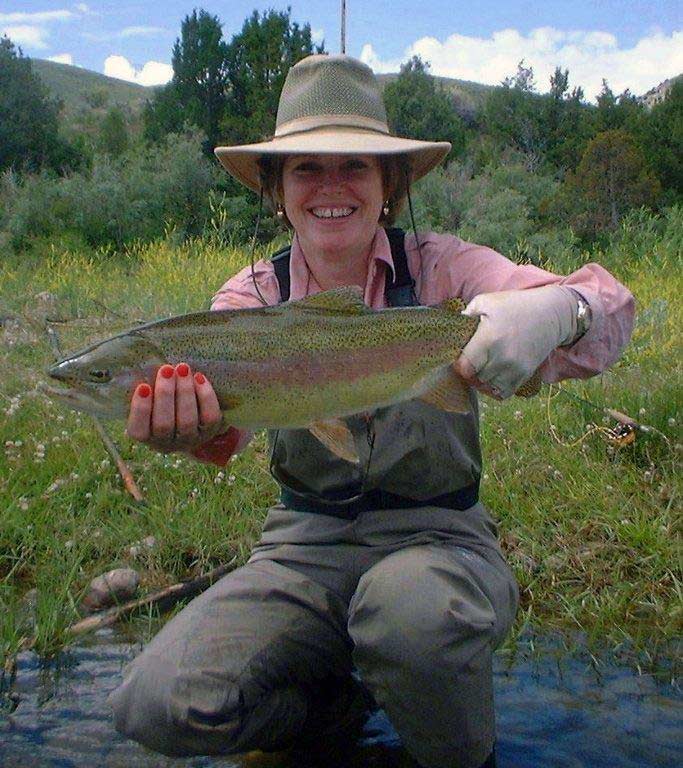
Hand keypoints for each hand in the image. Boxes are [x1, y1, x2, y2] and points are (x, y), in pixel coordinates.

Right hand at [126, 363, 223, 452]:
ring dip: (185, 392)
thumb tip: (144, 364)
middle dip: (165, 395)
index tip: (143, 386)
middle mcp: (166, 443)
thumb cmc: (165, 401)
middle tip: (166, 369)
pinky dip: (205, 396)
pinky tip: (199, 378)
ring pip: (187, 420)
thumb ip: (147, 389)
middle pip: (164, 425)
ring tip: (182, 369)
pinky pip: (210, 417)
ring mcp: (190, 440)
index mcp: (146, 436)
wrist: (195, 413)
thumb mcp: (151, 398)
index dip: (140, 410)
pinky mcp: (210, 432)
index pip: (138, 431)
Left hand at [454, 285, 578, 398]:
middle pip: (475, 377)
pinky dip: (495, 388)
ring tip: (484, 365)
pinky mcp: (525, 375)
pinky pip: (503, 393)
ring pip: (488, 387)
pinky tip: (494, 375)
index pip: (464, 367)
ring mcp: (515, 369)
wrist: (552, 314)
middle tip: (473, 358)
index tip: (460, 356)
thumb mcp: (487, 301)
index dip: (459, 364)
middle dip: (471, 370)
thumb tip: (453, 330)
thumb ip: (467, 315)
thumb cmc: (515, 305)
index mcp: (489, 339)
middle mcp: (502, 358)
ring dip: (483, 379)